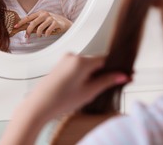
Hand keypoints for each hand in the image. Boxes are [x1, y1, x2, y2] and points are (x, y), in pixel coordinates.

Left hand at [0, 54, 129, 144]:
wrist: (38, 106)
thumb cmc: (60, 100)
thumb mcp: (89, 92)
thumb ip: (107, 81)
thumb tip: (122, 76)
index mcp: (81, 60)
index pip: (106, 59)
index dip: (115, 68)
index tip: (123, 74)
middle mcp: (73, 56)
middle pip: (96, 62)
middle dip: (103, 72)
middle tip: (109, 86)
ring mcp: (65, 60)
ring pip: (87, 65)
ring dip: (92, 74)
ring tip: (90, 90)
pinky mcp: (60, 65)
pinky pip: (78, 66)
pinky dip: (83, 75)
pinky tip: (81, 87)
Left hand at [15, 10, 71, 36]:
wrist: (65, 23)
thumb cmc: (52, 22)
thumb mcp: (43, 21)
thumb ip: (36, 23)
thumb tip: (25, 29)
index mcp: (40, 13)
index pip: (28, 17)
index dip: (21, 22)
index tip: (15, 27)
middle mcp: (44, 14)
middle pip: (33, 23)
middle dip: (28, 31)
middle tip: (27, 36)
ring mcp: (50, 18)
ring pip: (40, 28)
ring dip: (38, 34)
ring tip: (40, 36)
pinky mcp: (55, 23)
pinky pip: (47, 31)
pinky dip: (46, 35)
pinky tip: (47, 35)